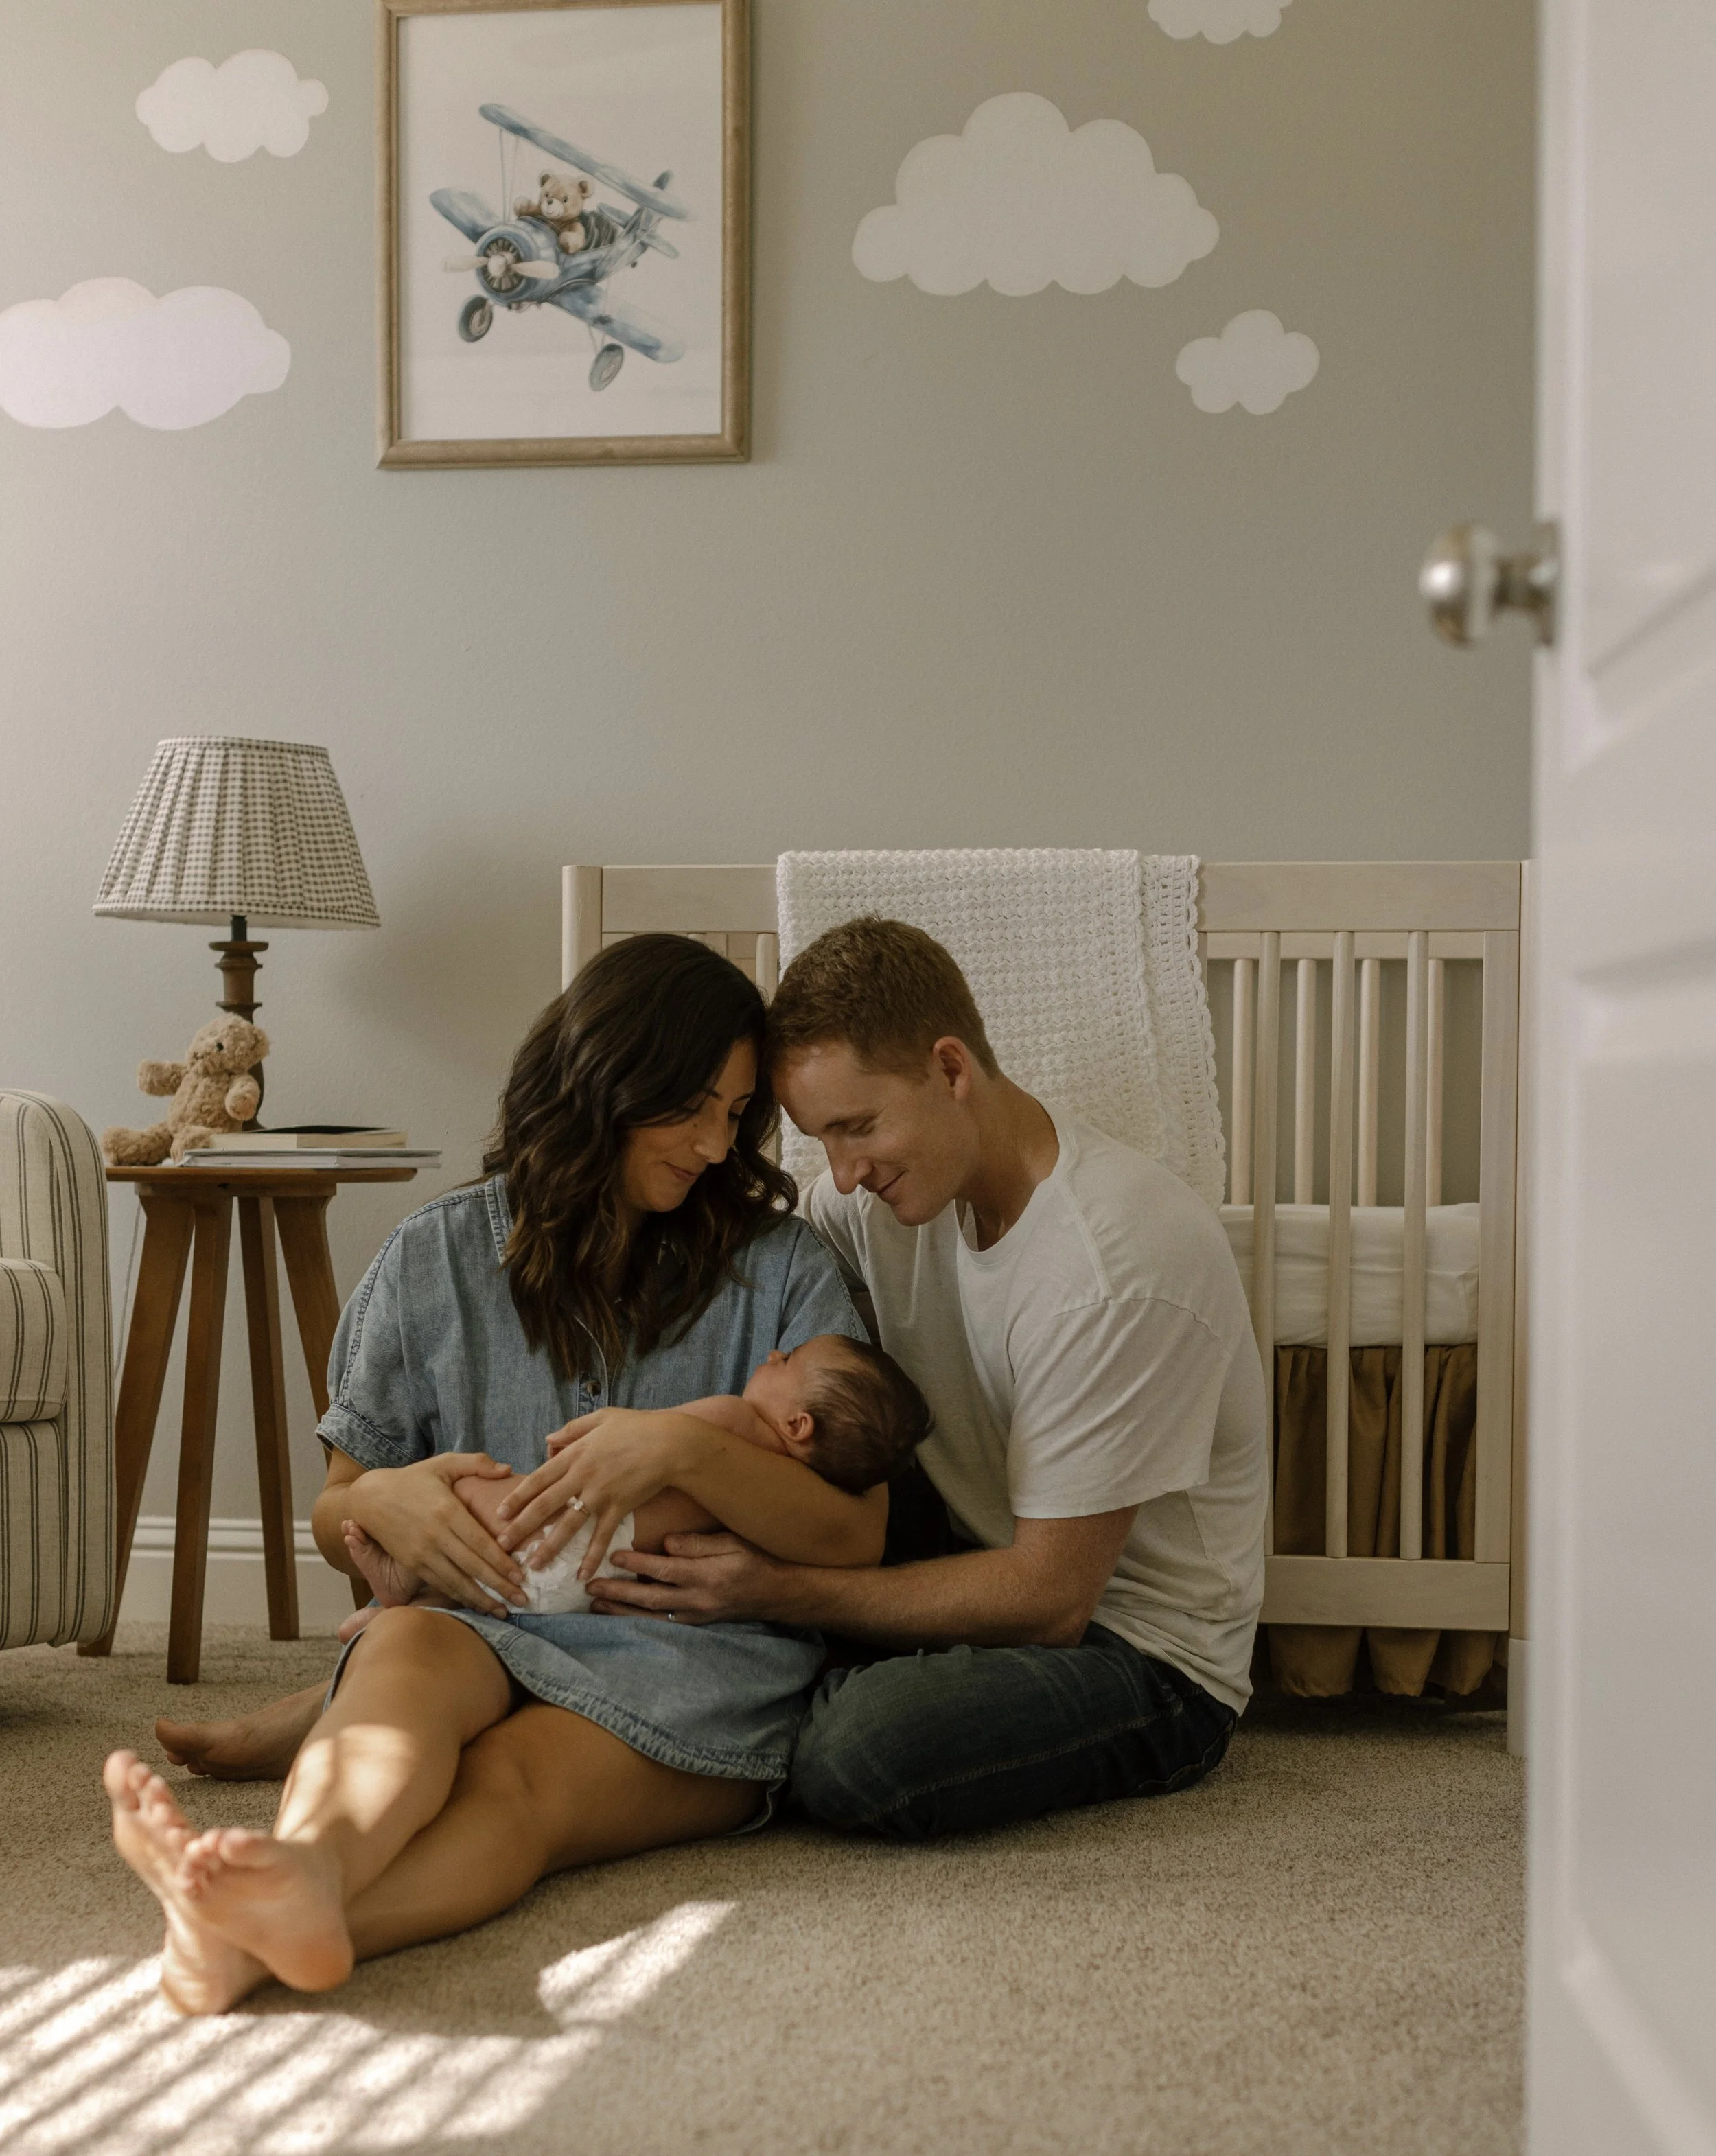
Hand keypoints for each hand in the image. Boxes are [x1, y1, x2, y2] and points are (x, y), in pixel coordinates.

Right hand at [343, 1453, 525, 1611]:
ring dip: (480, 1600)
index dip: (501, 1561)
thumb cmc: (413, 1478)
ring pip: (456, 1582)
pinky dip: (458, 1597)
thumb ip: (477, 1463)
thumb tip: (507, 1469)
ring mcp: (422, 1553)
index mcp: (447, 1510)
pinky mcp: (412, 1564)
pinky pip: (439, 1584)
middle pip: (472, 1566)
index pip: (480, 1541)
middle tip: (522, 1601)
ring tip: (503, 1612)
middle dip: (499, 1586)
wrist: (370, 1497)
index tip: (521, 1576)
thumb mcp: (443, 1463)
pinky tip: (475, 1605)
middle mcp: (435, 1535)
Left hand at [497, 1408, 695, 1579]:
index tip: (499, 1513)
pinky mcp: (619, 1508)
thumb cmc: (638, 1426)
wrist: (670, 1443)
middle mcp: (582, 1476)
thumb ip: (572, 1429)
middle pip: (545, 1505)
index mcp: (575, 1454)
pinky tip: (581, 1576)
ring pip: (568, 1525)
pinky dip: (592, 1557)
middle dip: (521, 1526)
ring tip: (533, 1565)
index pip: (538, 1478)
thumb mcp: (601, 1417)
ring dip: (549, 1547)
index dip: (517, 1497)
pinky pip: (602, 1536)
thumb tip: (547, 1441)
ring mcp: (600, 1494)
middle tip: (502, 1544)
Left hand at [590, 1531, 794, 1626]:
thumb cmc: (756, 1560)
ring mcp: (696, 1617)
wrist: (776, 1594)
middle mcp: (699, 1601)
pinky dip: (638, 1622)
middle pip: (651, 1599)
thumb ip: (700, 1544)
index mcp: (708, 1576)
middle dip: (618, 1594)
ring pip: (652, 1618)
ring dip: (622, 1612)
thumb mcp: (734, 1542)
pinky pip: (662, 1626)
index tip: (613, 1555)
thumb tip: (668, 1543)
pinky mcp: (696, 1624)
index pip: (666, 1570)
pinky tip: (620, 1617)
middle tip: (591, 1587)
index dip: (638, 1563)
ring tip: (595, 1605)